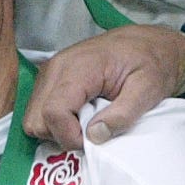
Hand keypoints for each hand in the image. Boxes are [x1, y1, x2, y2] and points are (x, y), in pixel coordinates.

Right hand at [27, 25, 184, 147]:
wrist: (147, 43)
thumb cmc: (150, 63)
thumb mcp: (148, 89)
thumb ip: (123, 114)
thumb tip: (94, 136)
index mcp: (78, 68)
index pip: (53, 112)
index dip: (70, 136)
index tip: (93, 140)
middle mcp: (56, 68)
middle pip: (36, 119)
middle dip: (61, 135)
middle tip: (90, 133)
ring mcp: (50, 72)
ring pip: (34, 117)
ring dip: (57, 129)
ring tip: (86, 124)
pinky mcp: (50, 78)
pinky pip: (40, 110)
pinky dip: (56, 122)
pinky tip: (80, 116)